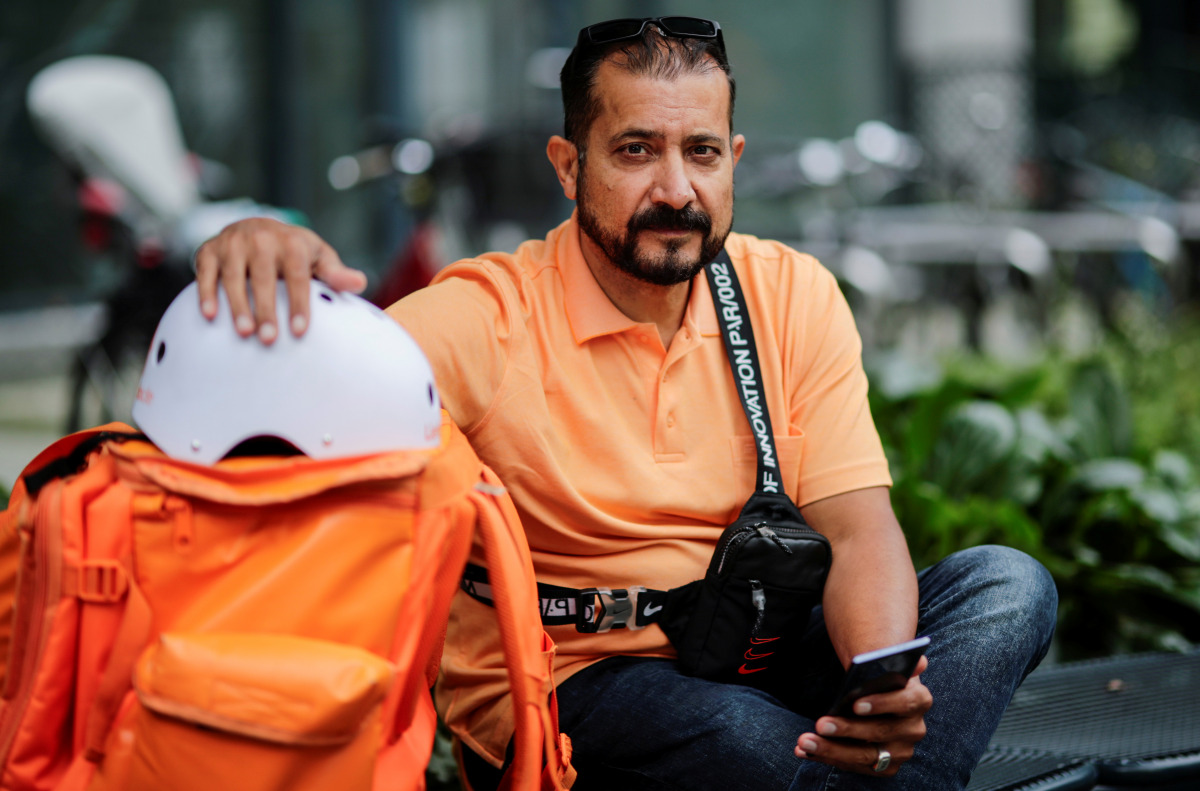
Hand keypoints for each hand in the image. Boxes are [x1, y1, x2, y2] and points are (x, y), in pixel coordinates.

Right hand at [194, 217, 367, 343]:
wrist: (257, 227)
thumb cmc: (294, 251)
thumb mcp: (318, 257)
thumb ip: (335, 273)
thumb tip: (359, 283)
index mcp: (291, 242)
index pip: (297, 275)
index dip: (298, 303)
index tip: (300, 331)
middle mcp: (261, 239)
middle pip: (263, 277)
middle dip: (266, 309)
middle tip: (269, 339)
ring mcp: (233, 243)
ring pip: (234, 276)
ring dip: (237, 305)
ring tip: (245, 333)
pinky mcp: (209, 250)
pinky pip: (206, 273)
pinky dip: (207, 293)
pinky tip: (211, 316)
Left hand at [794, 656, 931, 777]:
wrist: (880, 700)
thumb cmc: (878, 682)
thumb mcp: (884, 668)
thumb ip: (894, 661)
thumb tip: (918, 661)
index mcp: (919, 699)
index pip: (906, 702)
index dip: (882, 704)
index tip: (855, 704)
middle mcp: (914, 729)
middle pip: (880, 732)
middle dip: (848, 729)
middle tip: (820, 724)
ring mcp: (901, 751)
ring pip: (865, 755)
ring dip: (832, 750)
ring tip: (805, 742)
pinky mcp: (886, 767)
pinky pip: (855, 766)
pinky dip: (828, 758)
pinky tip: (805, 751)